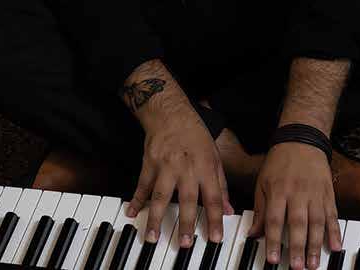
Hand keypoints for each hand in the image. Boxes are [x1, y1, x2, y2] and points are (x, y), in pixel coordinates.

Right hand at [123, 102, 234, 248]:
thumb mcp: (215, 157)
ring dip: (156, 218)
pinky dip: (136, 200)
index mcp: (205, 167)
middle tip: (183, 244)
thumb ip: (221, 185)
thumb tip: (228, 210)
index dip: (215, 219)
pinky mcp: (149, 163)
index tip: (215, 239)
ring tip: (153, 237)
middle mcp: (186, 168)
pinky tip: (131, 212)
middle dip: (185, 223)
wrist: (170, 113)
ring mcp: (165, 166)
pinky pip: (142, 185)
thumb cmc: (195, 135)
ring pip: (161, 196)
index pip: (213, 197)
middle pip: (187, 200)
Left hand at [247, 143, 342, 269]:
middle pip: (298, 223)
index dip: (274, 241)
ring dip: (316, 245)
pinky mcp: (328, 194)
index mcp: (278, 190)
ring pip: (317, 223)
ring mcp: (315, 194)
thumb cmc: (279, 163)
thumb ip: (259, 209)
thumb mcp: (262, 182)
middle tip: (297, 267)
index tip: (273, 259)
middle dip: (298, 247)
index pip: (275, 219)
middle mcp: (297, 193)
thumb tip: (253, 234)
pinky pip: (333, 215)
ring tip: (313, 264)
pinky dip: (335, 232)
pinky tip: (336, 246)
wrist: (301, 140)